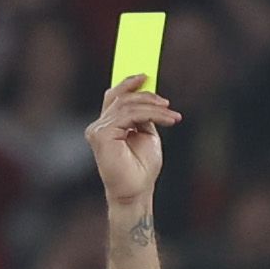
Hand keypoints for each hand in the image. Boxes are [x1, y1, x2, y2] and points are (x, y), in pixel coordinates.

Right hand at [87, 81, 178, 214]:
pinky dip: (151, 114)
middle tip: (166, 103)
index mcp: (107, 125)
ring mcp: (98, 130)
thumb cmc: (141, 168)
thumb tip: (149, 96)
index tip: (145, 76)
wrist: (137, 191)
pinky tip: (167, 120)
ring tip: (171, 115)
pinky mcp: (101, 135)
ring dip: (153, 107)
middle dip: (145, 95)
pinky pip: (129, 115)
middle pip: (120, 97)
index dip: (127, 83)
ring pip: (127, 105)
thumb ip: (142, 116)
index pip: (113, 97)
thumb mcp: (145, 134)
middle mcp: (99, 126)